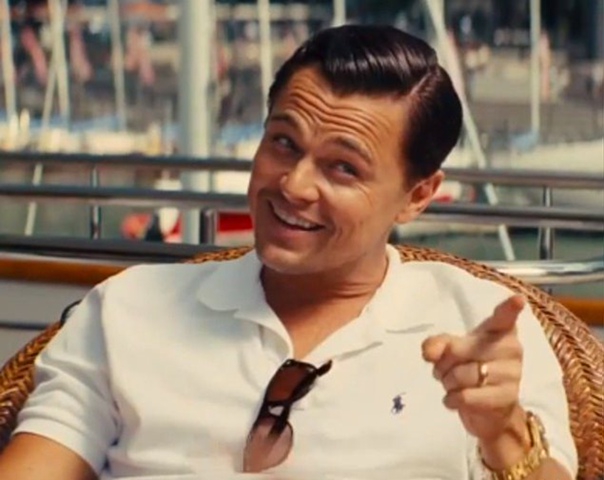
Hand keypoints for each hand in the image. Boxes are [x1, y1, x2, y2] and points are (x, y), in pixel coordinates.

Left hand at [422, 295, 527, 441]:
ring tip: (454, 385)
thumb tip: (428, 353)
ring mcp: (512, 374)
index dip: (509, 308)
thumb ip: (437, 345)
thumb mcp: (451, 351)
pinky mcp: (507, 398)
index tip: (517, 299)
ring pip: (461, 375)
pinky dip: (452, 399)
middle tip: (445, 369)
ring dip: (448, 383)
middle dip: (442, 363)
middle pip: (458, 350)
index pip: (504, 317)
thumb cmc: (470, 368)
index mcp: (500, 331)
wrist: (489, 409)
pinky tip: (456, 399)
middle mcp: (511, 349)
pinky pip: (466, 396)